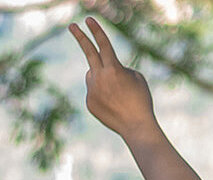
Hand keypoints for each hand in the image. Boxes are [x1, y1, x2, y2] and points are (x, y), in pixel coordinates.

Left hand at [69, 18, 157, 138]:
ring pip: (93, 75)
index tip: (88, 20)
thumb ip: (118, 69)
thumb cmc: (141, 100)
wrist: (136, 126)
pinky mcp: (89, 101)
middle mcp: (100, 77)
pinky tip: (114, 105)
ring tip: (117, 94)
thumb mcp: (137, 79)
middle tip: (71, 26)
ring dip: (103, 78)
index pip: (103, 45)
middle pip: (89, 53)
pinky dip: (103, 95)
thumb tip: (103, 70)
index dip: (97, 31)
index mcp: (114, 69)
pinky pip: (94, 91)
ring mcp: (92, 89)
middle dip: (80, 37)